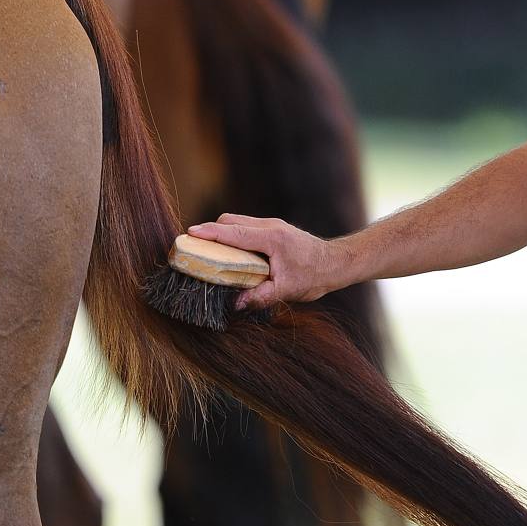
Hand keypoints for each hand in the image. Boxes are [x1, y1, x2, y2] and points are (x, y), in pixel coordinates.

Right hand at [186, 214, 345, 310]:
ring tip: (207, 252)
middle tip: (194, 248)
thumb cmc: (314, 276)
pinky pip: (246, 227)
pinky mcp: (273, 229)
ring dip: (221, 233)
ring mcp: (272, 225)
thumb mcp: (286, 290)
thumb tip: (235, 304)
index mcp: (271, 238)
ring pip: (237, 222)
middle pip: (230, 221)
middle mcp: (270, 226)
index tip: (189, 233)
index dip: (209, 233)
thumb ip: (260, 296)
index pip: (233, 232)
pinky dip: (233, 236)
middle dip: (210, 232)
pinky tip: (229, 253)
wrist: (336, 263)